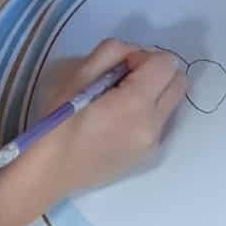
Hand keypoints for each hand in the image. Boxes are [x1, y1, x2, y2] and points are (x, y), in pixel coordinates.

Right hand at [40, 41, 185, 200]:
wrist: (47, 174)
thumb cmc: (57, 123)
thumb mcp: (78, 75)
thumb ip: (113, 52)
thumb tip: (135, 55)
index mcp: (136, 104)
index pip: (167, 63)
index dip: (144, 58)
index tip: (122, 68)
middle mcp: (153, 125)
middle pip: (178, 80)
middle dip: (156, 72)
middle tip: (125, 80)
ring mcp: (153, 143)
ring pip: (172, 101)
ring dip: (155, 92)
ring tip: (121, 101)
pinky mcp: (148, 156)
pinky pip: (161, 121)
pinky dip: (149, 113)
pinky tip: (120, 121)